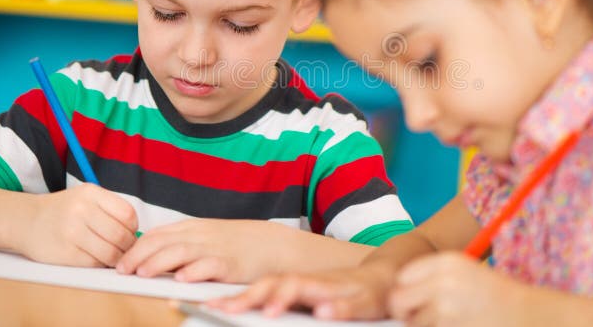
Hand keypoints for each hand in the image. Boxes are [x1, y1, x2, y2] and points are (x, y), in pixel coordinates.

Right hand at [19, 183, 137, 267]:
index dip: (134, 227)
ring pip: (110, 253)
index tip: (130, 232)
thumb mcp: (86, 197)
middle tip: (125, 249)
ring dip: (117, 258)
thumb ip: (111, 209)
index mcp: (91, 193)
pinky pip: (94, 263)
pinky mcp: (64, 253)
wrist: (26, 221)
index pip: (128, 213)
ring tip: (114, 256)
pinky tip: (98, 260)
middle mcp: (81, 210)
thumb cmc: (64, 210)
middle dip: (128, 246)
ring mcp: (72, 232)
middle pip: (121, 235)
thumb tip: (138, 233)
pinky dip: (101, 264)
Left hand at [116, 218, 297, 282]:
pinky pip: (209, 265)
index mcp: (194, 229)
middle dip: (139, 255)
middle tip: (122, 270)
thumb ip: (184, 245)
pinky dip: (194, 271)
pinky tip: (181, 279)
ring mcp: (216, 248)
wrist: (274, 246)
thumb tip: (151, 260)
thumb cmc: (239, 246)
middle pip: (163, 241)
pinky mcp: (231, 263)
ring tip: (142, 274)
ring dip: (158, 262)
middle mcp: (201, 235)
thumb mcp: (208, 239)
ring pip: (180, 250)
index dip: (135, 248)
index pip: (157, 234)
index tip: (120, 263)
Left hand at [207, 262, 396, 319]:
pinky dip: (337, 308)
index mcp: (296, 286)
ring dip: (287, 297)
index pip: (261, 289)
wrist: (385, 280)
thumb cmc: (342, 294)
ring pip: (307, 289)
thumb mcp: (310, 300)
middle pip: (277, 285)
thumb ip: (283, 304)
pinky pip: (348, 304)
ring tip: (268, 311)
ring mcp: (335, 290)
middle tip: (226, 310)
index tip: (208, 307)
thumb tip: (246, 312)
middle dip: (251, 297)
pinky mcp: (362, 300)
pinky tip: (325, 313)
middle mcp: (311, 284)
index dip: (236, 298)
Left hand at [388, 251, 524, 326]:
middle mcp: (443, 282)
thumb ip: (431, 279)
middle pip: (398, 300)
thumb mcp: (465, 273)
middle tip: (421, 319)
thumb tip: (395, 297)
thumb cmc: (498, 298)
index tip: (416, 301)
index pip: (402, 277)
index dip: (406, 291)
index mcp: (447, 262)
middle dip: (405, 313)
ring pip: (413, 325)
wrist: (531, 317)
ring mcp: (447, 310)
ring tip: (453, 323)